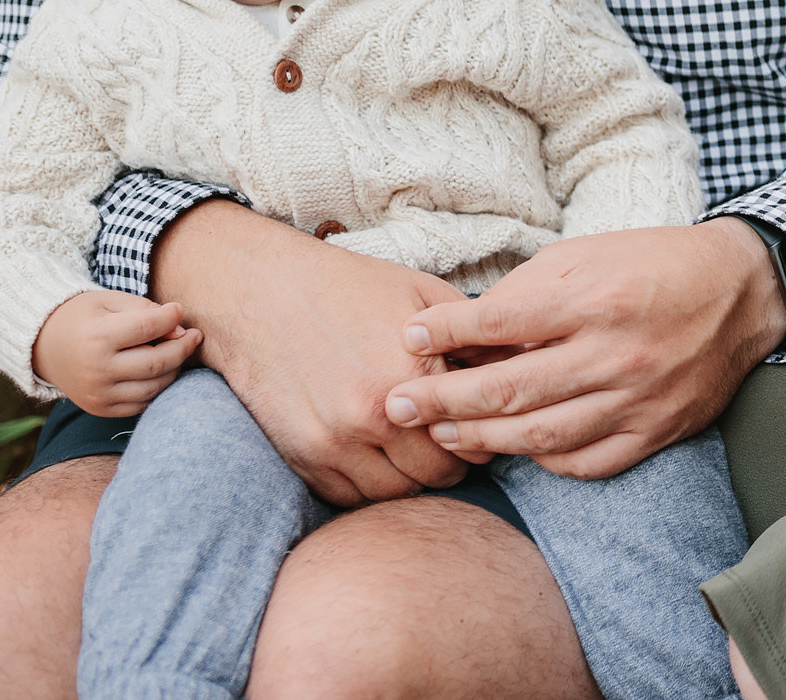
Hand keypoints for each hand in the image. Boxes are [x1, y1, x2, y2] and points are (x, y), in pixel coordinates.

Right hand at [32, 291, 201, 416]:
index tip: (177, 310)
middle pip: (158, 362)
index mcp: (98, 338)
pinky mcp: (101, 409)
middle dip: (183, 348)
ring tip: (176, 351)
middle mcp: (97, 370)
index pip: (150, 328)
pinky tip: (158, 370)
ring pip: (155, 386)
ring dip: (174, 368)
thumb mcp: (111, 302)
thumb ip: (147, 311)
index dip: (172, 317)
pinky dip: (157, 387)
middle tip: (194, 335)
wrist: (44, 345)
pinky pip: (143, 403)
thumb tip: (181, 332)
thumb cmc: (84, 317)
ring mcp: (98, 394)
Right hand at [151, 200, 474, 505]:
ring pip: (399, 494)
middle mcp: (374, 414)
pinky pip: (352, 498)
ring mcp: (334, 441)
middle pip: (442, 473)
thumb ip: (476, 336)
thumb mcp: (424, 295)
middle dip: (456, 459)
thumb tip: (525, 362)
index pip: (476, 434)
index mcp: (413, 372)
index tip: (484, 421)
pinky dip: (373, 487)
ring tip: (420, 450)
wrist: (260, 292)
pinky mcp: (303, 456)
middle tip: (455, 439)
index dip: (486, 430)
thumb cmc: (350, 287)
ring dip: (416, 478)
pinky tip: (382, 458)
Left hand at [382, 219, 785, 478]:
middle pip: (510, 390)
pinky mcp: (658, 430)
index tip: (409, 338)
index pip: (501, 323)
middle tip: (396, 405)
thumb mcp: (588, 254)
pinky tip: (517, 448)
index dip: (446, 333)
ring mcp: (639, 399)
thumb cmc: (655, 264)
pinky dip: (545, 461)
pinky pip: (588, 463)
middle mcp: (617, 353)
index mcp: (597, 299)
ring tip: (444, 431)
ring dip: (482, 437)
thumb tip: (465, 332)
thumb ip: (527, 294)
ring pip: (542, 437)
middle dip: (442, 399)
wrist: (743, 290)